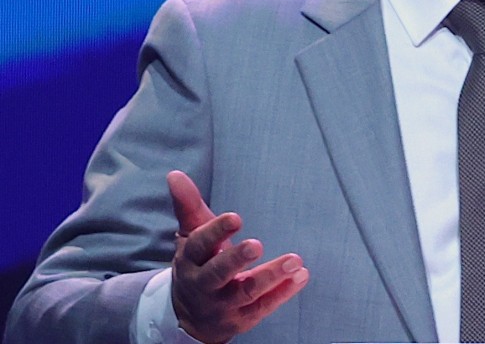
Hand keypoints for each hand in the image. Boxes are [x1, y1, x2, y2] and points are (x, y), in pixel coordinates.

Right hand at [167, 171, 309, 343]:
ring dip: (270, 276)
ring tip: (295, 260)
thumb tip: (175, 174)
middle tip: (257, 244)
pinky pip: (263, 308)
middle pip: (217, 273)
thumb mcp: (191, 237)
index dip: (215, 232)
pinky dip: (282, 293)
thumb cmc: (198, 265)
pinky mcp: (242, 319)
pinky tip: (300, 276)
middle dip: (236, 259)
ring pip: (245, 293)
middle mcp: (203, 285)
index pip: (199, 245)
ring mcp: (223, 305)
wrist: (191, 317)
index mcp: (190, 260)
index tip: (236, 217)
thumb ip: (188, 207)